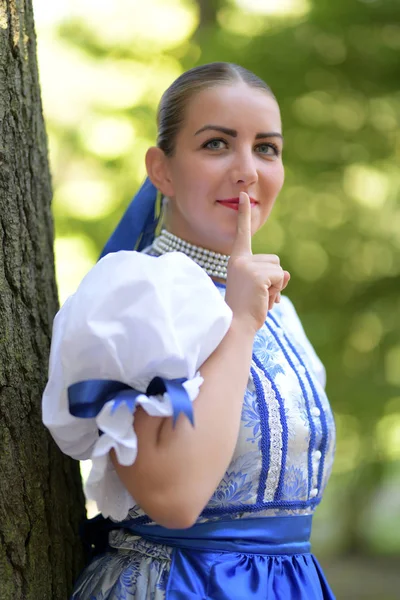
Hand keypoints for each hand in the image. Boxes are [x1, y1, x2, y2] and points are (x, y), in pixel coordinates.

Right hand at [225, 192, 289, 332]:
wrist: (236, 325)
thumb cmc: (246, 310)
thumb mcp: (259, 288)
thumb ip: (271, 277)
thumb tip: (286, 275)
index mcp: (237, 261)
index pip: (242, 234)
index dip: (243, 215)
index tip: (244, 195)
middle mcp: (240, 260)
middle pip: (275, 260)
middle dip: (274, 279)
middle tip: (258, 295)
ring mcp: (248, 266)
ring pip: (279, 269)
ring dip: (276, 287)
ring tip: (260, 298)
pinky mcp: (257, 275)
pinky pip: (280, 278)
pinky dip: (277, 292)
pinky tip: (263, 300)